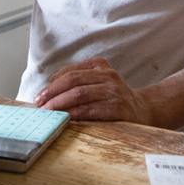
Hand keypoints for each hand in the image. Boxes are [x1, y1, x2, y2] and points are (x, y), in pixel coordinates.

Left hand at [33, 58, 151, 124]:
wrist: (144, 110)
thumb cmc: (114, 97)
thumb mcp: (98, 82)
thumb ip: (78, 82)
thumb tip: (47, 92)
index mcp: (100, 66)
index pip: (69, 72)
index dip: (51, 84)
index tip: (39, 96)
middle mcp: (107, 75)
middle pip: (72, 80)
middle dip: (52, 93)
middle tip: (39, 104)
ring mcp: (113, 91)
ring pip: (79, 94)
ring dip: (59, 104)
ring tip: (48, 112)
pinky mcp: (117, 108)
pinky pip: (89, 110)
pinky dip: (74, 114)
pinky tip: (64, 118)